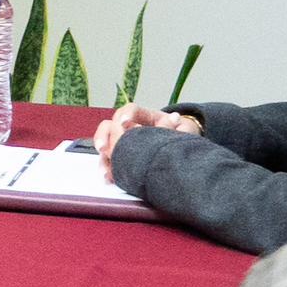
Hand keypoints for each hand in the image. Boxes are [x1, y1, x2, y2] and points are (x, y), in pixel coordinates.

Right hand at [87, 103, 205, 164]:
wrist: (183, 149)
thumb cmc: (181, 137)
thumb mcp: (184, 130)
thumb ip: (176, 126)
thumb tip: (173, 119)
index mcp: (146, 117)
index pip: (131, 110)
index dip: (126, 115)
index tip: (124, 123)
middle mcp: (130, 127)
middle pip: (110, 125)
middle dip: (105, 137)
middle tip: (104, 148)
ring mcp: (124, 141)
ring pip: (105, 142)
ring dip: (102, 155)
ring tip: (105, 168)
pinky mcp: (122, 156)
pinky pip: (108, 160)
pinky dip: (107, 168)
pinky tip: (108, 177)